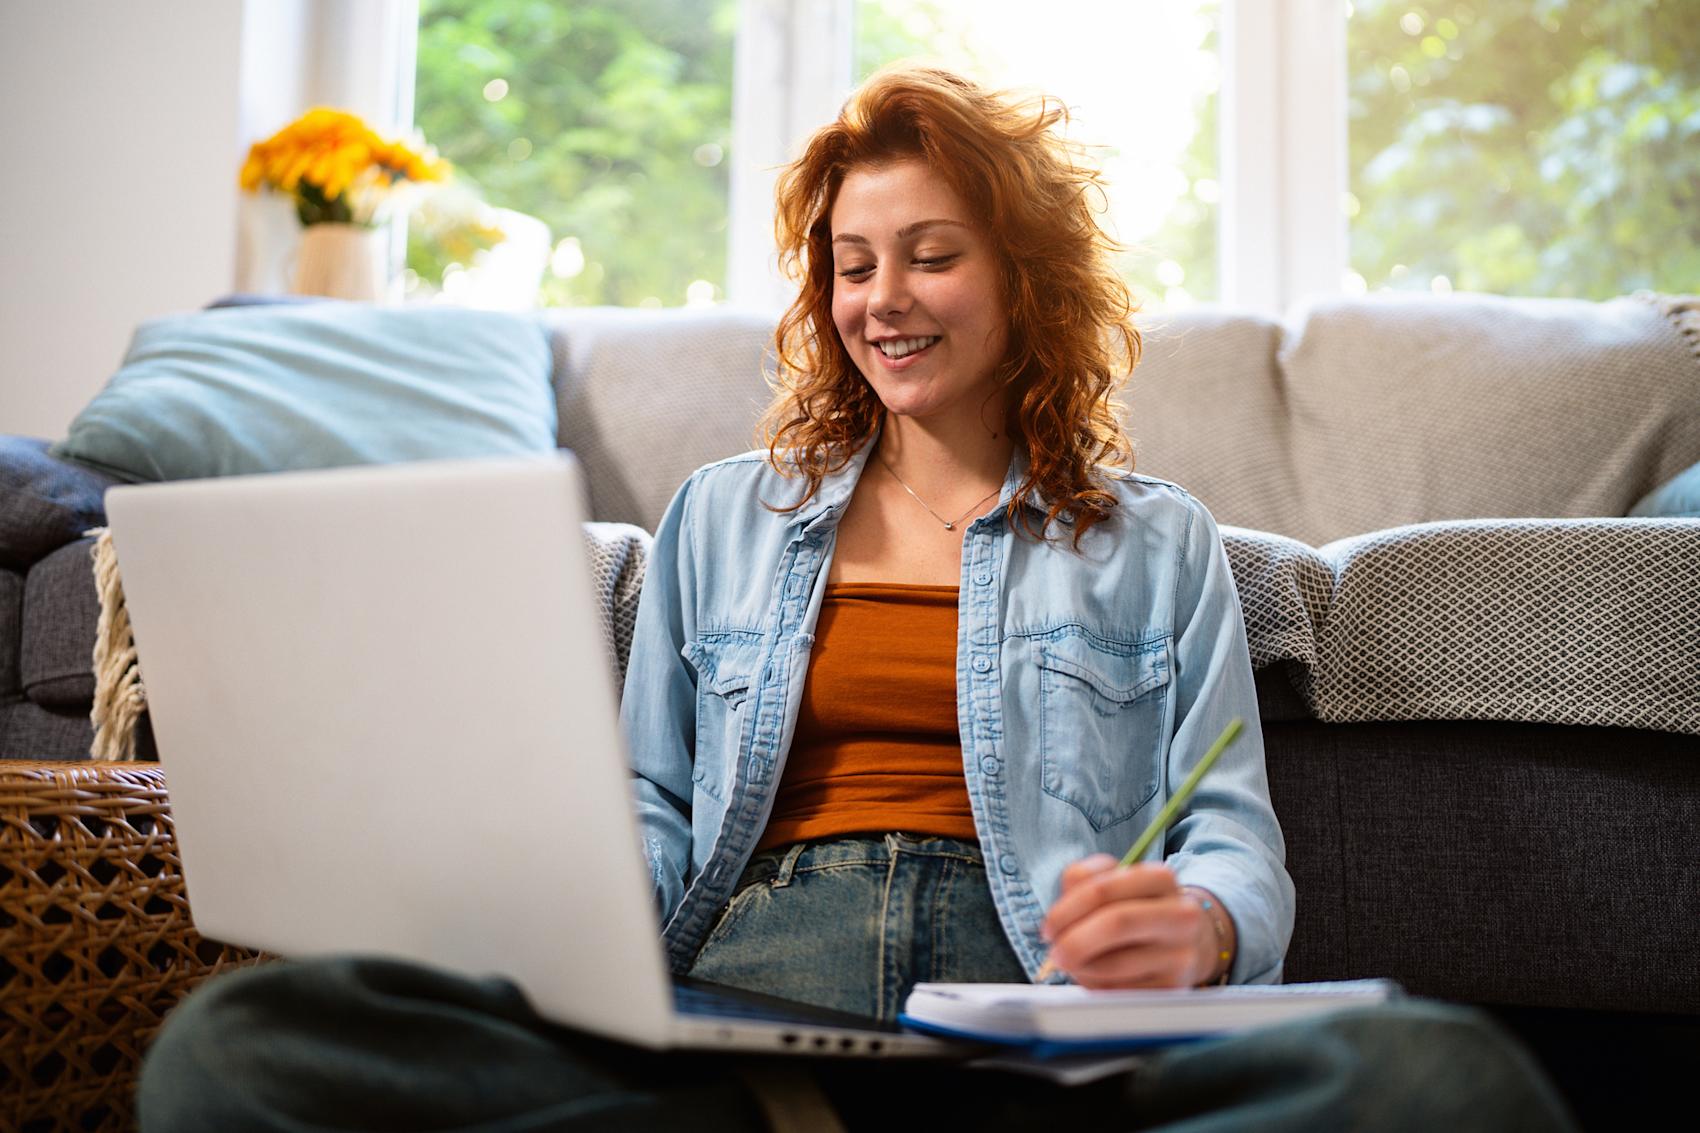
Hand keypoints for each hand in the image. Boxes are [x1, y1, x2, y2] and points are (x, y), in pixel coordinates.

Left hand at [1039, 856, 1225, 988]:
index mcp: (1161, 878)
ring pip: (1114, 963)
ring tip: (1075, 965)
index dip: (1065, 910)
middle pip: (1115, 923)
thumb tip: (1059, 919)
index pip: (1102, 889)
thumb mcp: (1117, 883)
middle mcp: (1180, 914)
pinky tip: (1097, 978)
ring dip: (1082, 967)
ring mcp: (1181, 953)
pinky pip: (1121, 990)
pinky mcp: (1175, 987)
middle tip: (1054, 953)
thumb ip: (1084, 883)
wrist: (1191, 943)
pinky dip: (1098, 986)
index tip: (1048, 927)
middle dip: (1073, 941)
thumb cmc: (1138, 910)